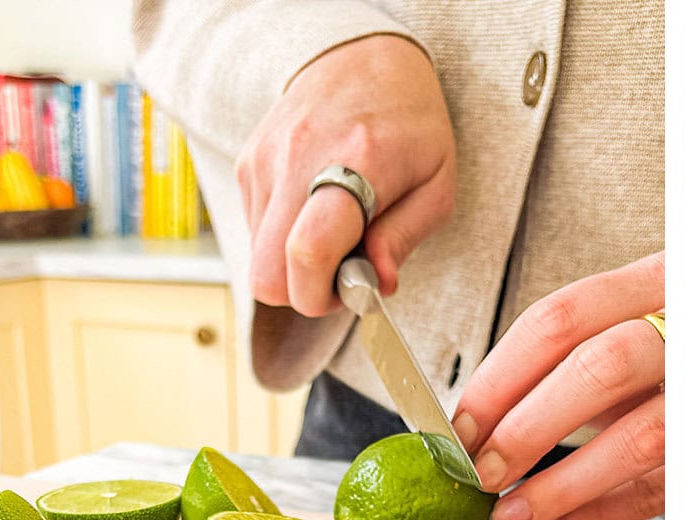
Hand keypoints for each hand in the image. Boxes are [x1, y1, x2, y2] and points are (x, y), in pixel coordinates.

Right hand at [236, 34, 455, 315]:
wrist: (364, 60)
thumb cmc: (411, 125)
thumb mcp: (436, 185)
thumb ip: (404, 239)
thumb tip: (378, 285)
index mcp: (355, 163)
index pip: (308, 251)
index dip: (321, 294)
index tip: (352, 292)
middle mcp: (297, 160)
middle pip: (267, 273)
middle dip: (305, 292)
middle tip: (345, 273)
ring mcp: (264, 161)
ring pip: (257, 259)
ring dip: (295, 266)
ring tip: (337, 234)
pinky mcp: (247, 165)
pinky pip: (255, 232)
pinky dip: (284, 239)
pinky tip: (316, 213)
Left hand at [452, 253, 665, 519]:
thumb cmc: (667, 354)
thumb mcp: (622, 333)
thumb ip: (562, 366)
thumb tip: (477, 426)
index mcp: (656, 283)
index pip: (563, 317)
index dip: (502, 375)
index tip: (463, 425)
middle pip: (603, 368)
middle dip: (529, 427)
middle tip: (483, 472)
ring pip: (638, 438)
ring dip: (563, 485)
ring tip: (511, 515)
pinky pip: (657, 488)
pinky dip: (598, 513)